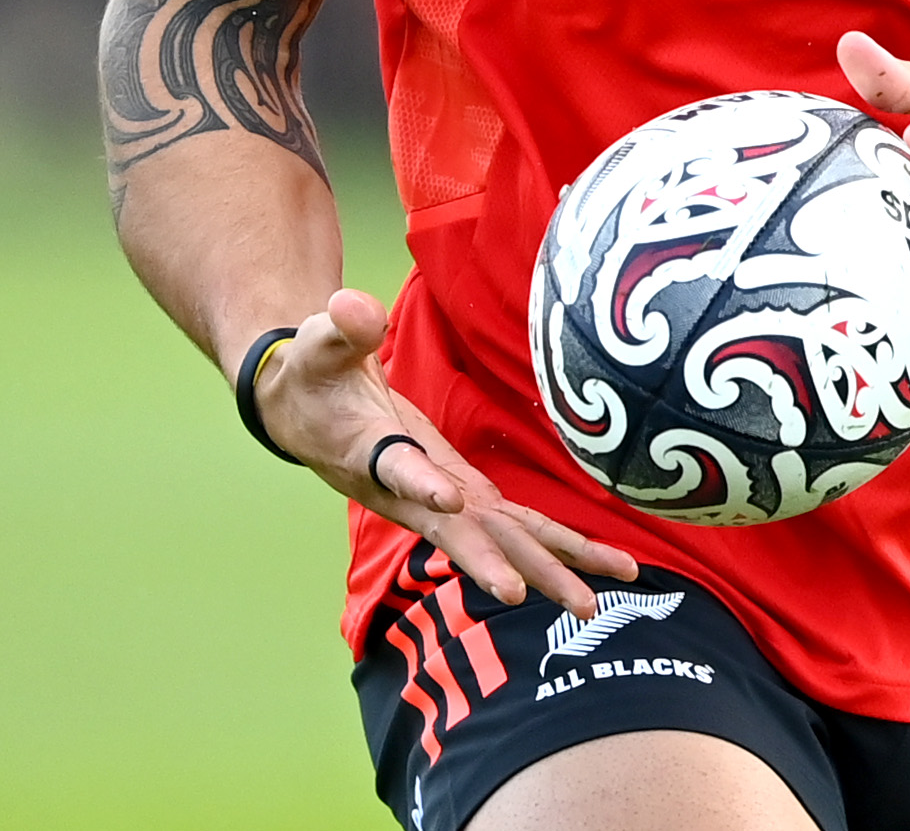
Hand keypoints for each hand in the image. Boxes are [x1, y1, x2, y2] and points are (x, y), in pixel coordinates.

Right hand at [259, 288, 640, 615]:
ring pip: (500, 541)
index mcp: (372, 454)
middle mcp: (411, 492)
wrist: (307, 413)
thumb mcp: (318, 346)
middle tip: (545, 597)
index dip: (422, 485)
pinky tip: (602, 567)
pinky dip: (558, 548)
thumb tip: (354, 306)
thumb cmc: (315, 377)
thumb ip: (341, 329)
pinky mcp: (465, 497)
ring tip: (595, 604)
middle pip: (462, 533)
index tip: (449, 502)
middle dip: (506, 565)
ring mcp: (442, 500)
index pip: (398, 470)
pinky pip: (517, 527)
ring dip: (548, 570)